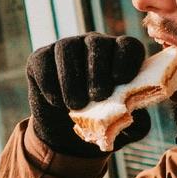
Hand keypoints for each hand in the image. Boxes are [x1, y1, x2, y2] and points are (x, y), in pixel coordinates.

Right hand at [26, 33, 149, 158]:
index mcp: (119, 56)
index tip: (121, 79)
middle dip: (98, 71)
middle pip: (97, 43)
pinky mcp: (40, 58)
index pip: (128, 46)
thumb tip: (132, 116)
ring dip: (71, 78)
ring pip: (67, 49)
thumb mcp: (125, 129)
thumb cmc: (103, 123)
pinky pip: (43, 61)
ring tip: (76, 106)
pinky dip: (49, 82)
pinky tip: (57, 102)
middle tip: (98, 97)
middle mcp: (93, 45)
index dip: (126, 59)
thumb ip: (136, 123)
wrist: (67, 134)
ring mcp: (66, 48)